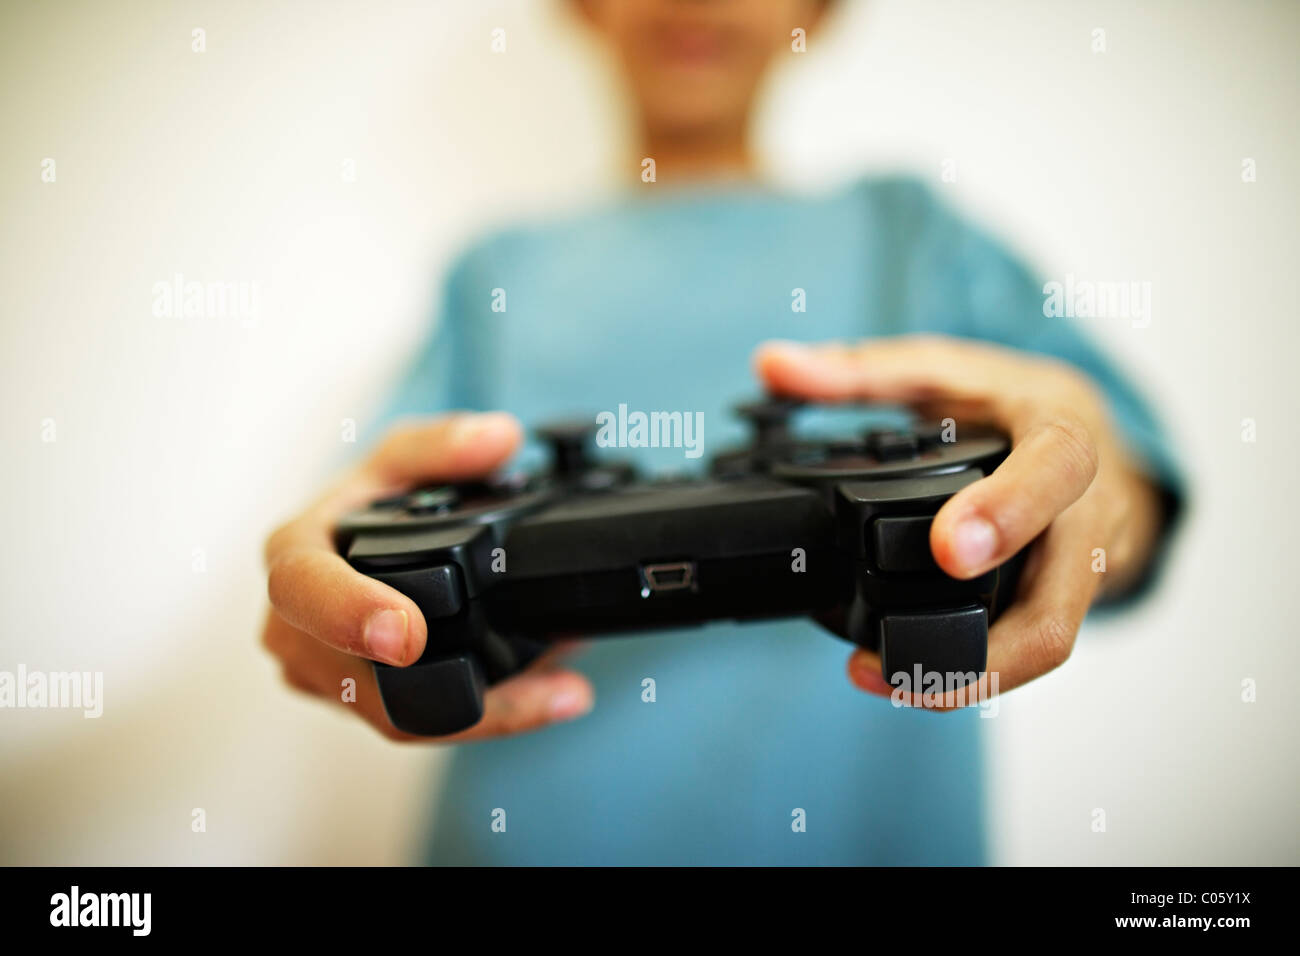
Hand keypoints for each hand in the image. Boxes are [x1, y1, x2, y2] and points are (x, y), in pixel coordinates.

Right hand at [260, 412, 594, 740]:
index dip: (352, 614)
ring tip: (565, 691)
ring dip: (490, 711)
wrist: (350, 548)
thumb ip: (443, 445)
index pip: (306, 591)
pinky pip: (421, 724)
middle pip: (358, 680)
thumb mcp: (398, 457)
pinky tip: (554, 697)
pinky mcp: (360, 706)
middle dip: (450, 689)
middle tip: (543, 678)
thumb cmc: (364, 502)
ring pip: (398, 718)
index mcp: (293, 557)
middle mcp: (294, 628)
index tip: (407, 633)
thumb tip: (496, 438)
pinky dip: (491, 714)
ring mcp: (324, 676)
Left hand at [755, 335, 1163, 706]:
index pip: (1056, 468)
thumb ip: (860, 370)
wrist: (1102, 443)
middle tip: (886, 656)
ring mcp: (1083, 567)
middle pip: (1060, 597)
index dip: (1007, 513)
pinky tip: (910, 677)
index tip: (947, 548)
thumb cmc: (1017, 405)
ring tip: (882, 679)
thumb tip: (771, 364)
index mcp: (1062, 432)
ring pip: (1048, 641)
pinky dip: (974, 671)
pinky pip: (1032, 647)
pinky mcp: (1068, 604)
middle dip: (985, 643)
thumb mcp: (947, 370)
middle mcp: (1087, 510)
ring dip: (969, 675)